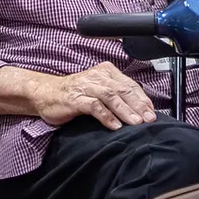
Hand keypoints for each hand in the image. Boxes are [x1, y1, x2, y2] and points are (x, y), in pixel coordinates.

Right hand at [37, 63, 156, 130]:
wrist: (45, 93)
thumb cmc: (74, 94)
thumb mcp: (98, 90)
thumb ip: (116, 96)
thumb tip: (139, 110)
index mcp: (106, 72)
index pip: (129, 84)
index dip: (142, 99)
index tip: (152, 112)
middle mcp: (97, 76)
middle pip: (123, 90)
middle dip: (138, 105)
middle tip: (148, 119)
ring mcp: (86, 86)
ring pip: (110, 96)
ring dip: (125, 110)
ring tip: (135, 122)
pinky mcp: (75, 98)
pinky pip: (94, 106)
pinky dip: (106, 116)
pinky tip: (115, 125)